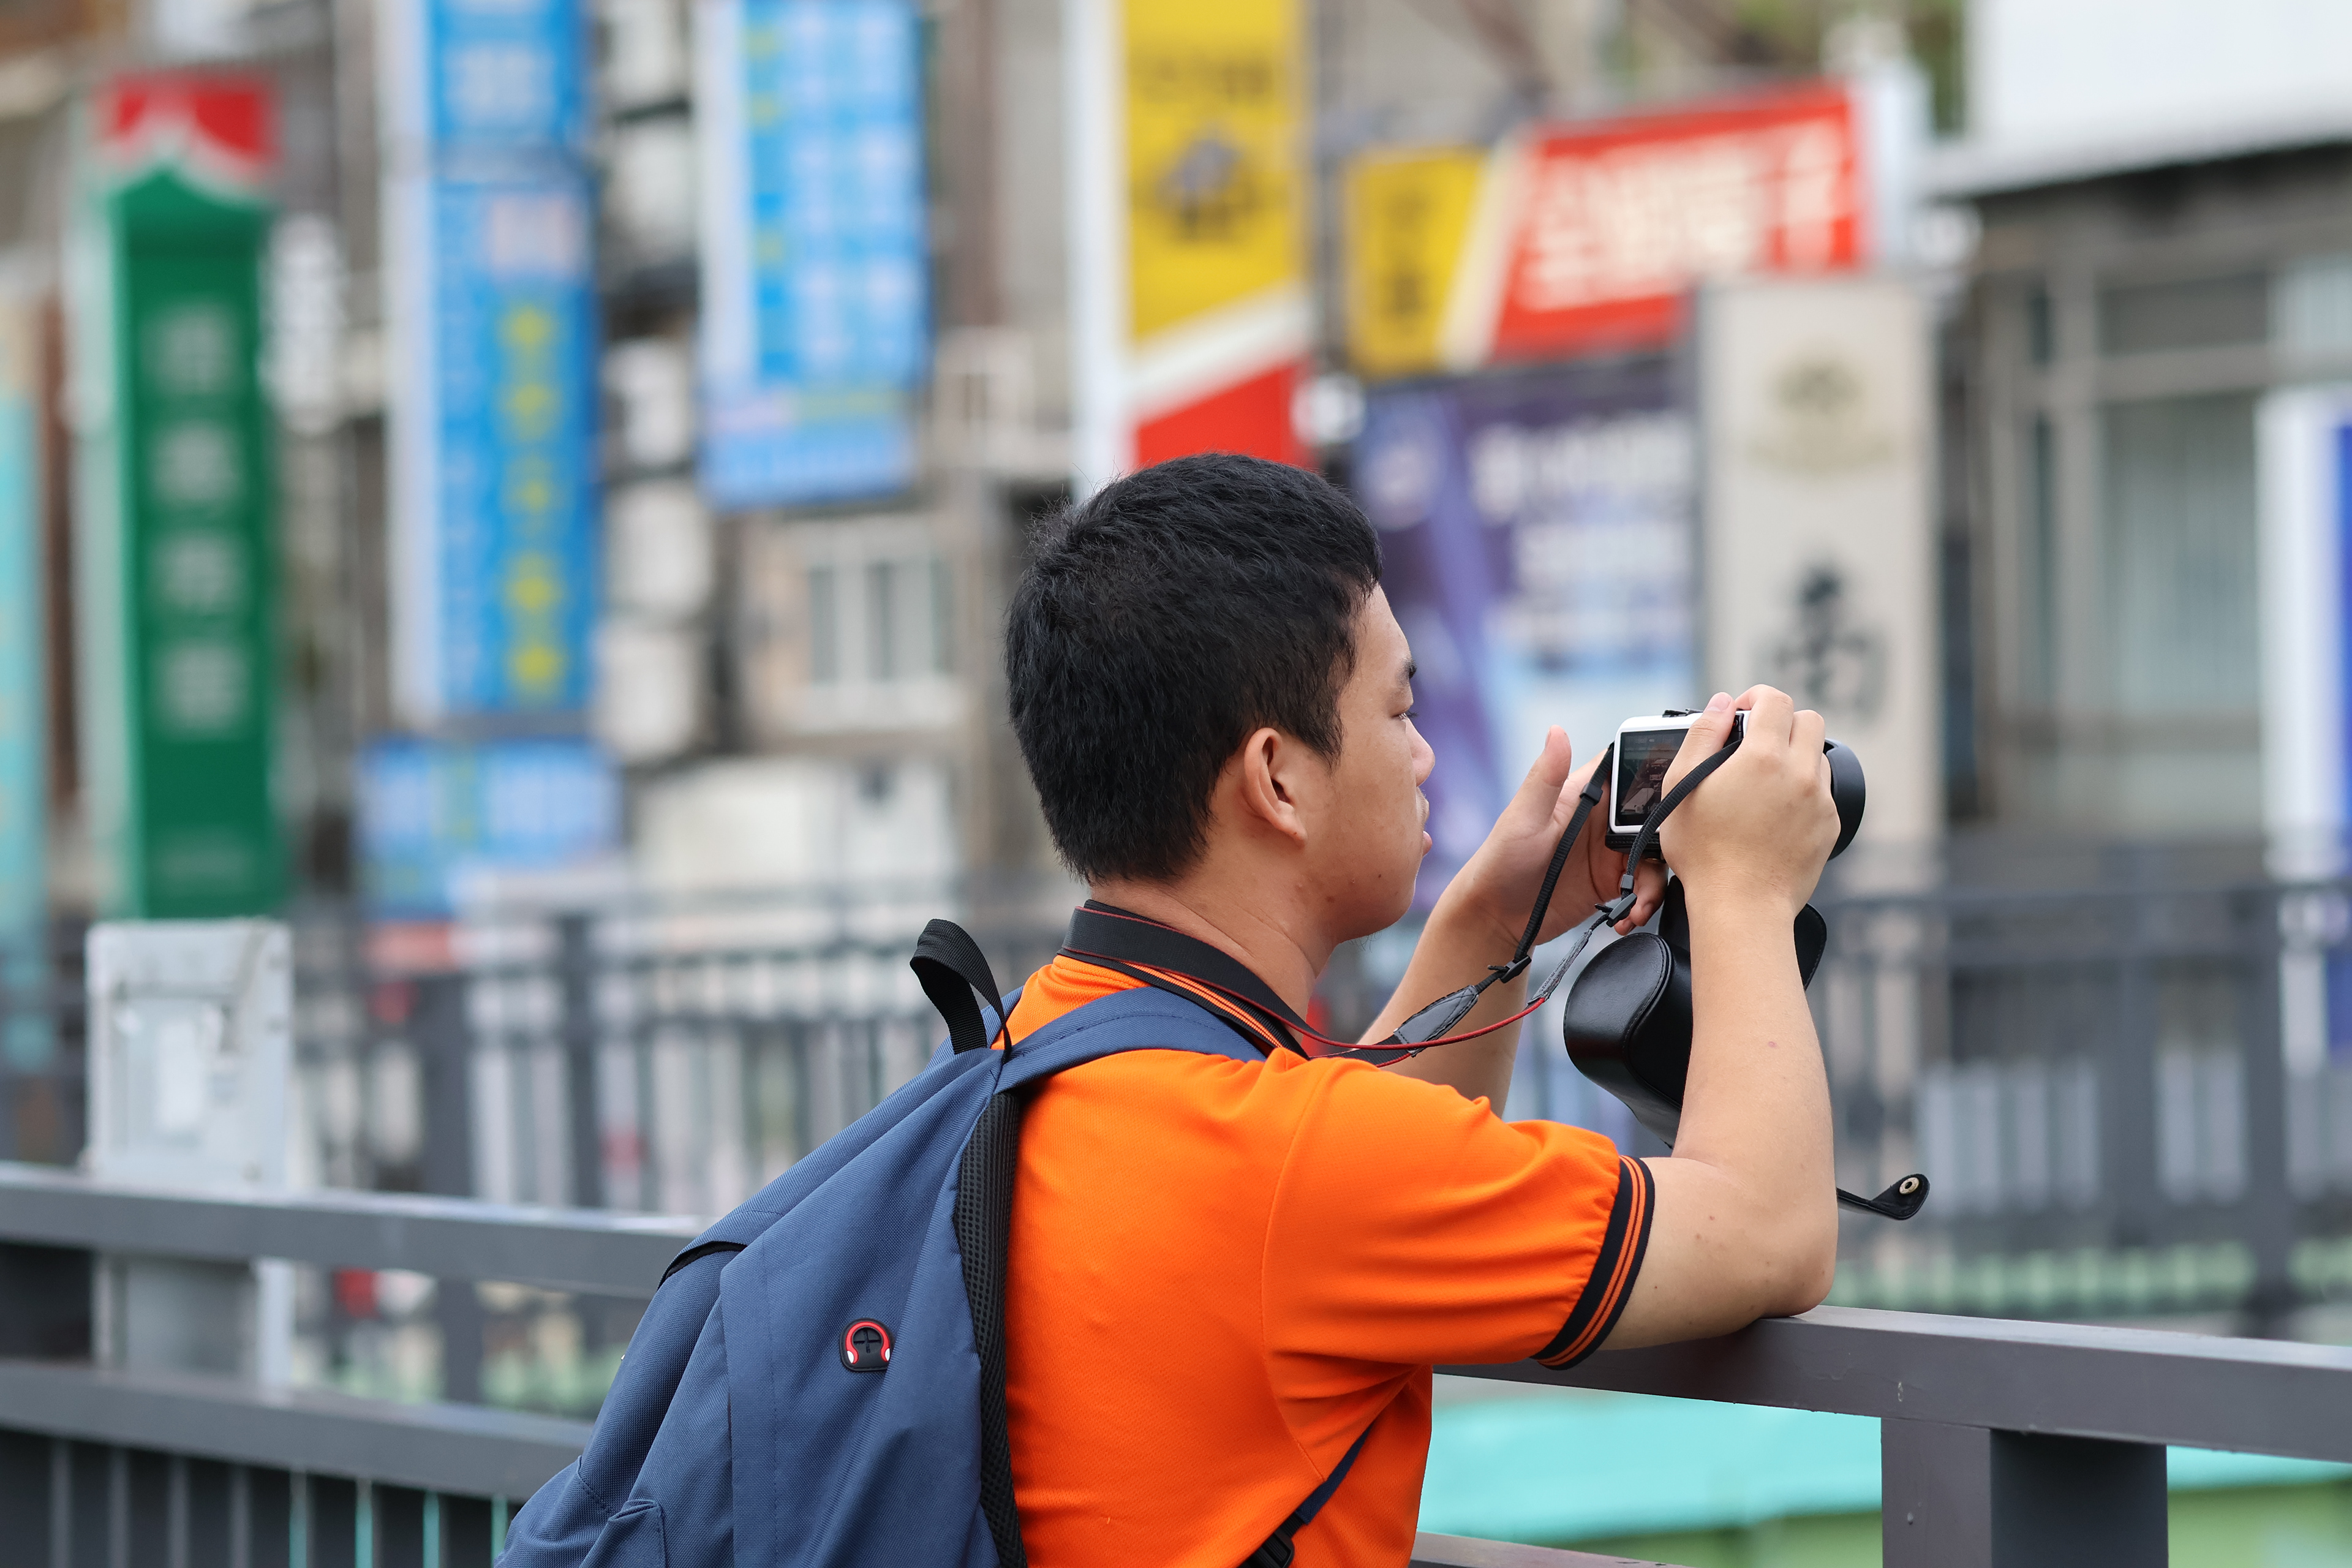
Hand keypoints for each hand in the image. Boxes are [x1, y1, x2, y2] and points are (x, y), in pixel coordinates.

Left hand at [1445, 726, 1667, 950]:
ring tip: (1639, 904)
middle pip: (1655, 816)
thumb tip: (1557, 731)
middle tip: (1661, 861)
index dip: (1657, 775)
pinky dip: (1645, 902)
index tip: (1677, 793)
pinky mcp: (1613, 883)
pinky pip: (1645, 887)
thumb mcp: (1524, 818)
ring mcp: (1610, 853)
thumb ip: (1545, 777)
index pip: (1630, 770)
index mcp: (1584, 795)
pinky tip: (1629, 917)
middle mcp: (1602, 821)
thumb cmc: (1500, 861)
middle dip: (1666, 839)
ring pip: (1655, 855)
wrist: (1495, 917)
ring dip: (1654, 881)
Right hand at [1656, 688, 1836, 916]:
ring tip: (1764, 782)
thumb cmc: (1704, 852)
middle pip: (1809, 719)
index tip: (1741, 712)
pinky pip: (1822, 791)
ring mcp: (1820, 800)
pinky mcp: (1829, 825)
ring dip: (1795, 756)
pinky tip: (1775, 812)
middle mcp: (1800, 773)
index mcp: (1764, 757)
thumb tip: (1720, 703)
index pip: (1776, 700)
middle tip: (1756, 742)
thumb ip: (1701, 735)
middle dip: (1783, 721)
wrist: (1741, 907)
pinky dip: (1803, 790)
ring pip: (1818, 755)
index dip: (1756, 697)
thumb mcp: (1680, 787)